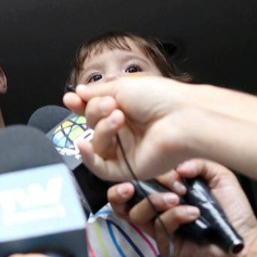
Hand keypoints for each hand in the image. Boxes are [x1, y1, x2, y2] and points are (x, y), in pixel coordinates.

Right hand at [62, 76, 194, 180]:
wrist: (184, 119)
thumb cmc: (161, 99)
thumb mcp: (123, 87)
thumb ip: (96, 93)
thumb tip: (78, 92)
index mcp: (125, 109)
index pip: (95, 110)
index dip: (81, 105)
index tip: (71, 99)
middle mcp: (126, 131)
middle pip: (93, 125)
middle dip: (96, 112)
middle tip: (111, 105)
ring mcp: (127, 150)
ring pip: (97, 143)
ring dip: (101, 128)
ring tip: (118, 117)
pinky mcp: (129, 169)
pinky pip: (100, 167)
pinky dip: (88, 157)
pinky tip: (84, 144)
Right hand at [110, 160, 256, 256]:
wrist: (244, 238)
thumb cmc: (233, 209)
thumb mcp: (219, 175)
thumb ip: (198, 162)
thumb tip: (177, 167)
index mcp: (164, 188)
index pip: (139, 177)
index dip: (148, 172)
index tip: (172, 174)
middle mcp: (157, 206)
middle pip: (120, 199)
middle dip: (119, 191)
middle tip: (131, 187)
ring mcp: (159, 225)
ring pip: (134, 214)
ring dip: (153, 202)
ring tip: (177, 199)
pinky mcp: (165, 242)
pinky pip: (158, 226)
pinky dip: (174, 216)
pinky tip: (193, 214)